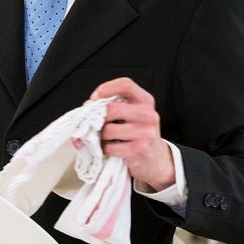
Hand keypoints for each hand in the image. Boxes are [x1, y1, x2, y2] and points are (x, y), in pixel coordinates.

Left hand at [89, 77, 174, 191]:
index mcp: (145, 101)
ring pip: (109, 130)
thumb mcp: (132, 114)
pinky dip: (107, 149)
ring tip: (109, 139)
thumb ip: (114, 104)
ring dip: (103, 136)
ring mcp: (146, 133)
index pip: (126, 84)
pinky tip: (114, 149)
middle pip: (113, 109)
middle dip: (100, 119)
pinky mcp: (141, 150)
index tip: (95, 98)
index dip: (106, 88)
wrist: (155, 158)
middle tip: (99, 125)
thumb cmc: (137, 133)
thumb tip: (88, 106)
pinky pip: (111, 147)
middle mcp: (149, 115)